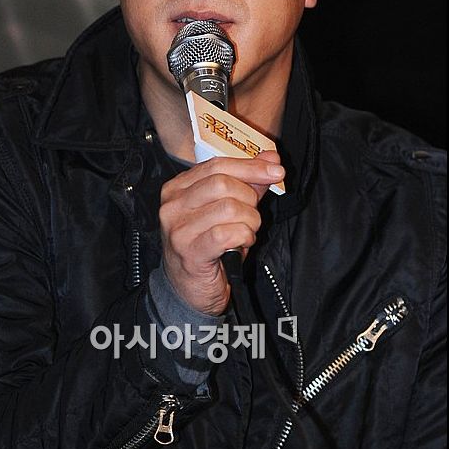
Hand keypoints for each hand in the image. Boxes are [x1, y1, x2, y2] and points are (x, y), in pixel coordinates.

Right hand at [159, 150, 284, 314]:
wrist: (189, 290)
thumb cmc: (208, 245)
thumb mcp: (226, 209)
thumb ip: (247, 182)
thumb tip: (271, 158)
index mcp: (177, 188)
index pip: (216, 165)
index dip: (250, 166)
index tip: (276, 170)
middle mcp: (172, 205)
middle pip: (223, 183)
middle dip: (249, 198)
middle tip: (252, 214)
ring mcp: (178, 229)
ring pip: (230, 207)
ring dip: (249, 221)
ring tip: (245, 232)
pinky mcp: (190, 253)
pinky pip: (228, 234)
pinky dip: (244, 237)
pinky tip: (241, 244)